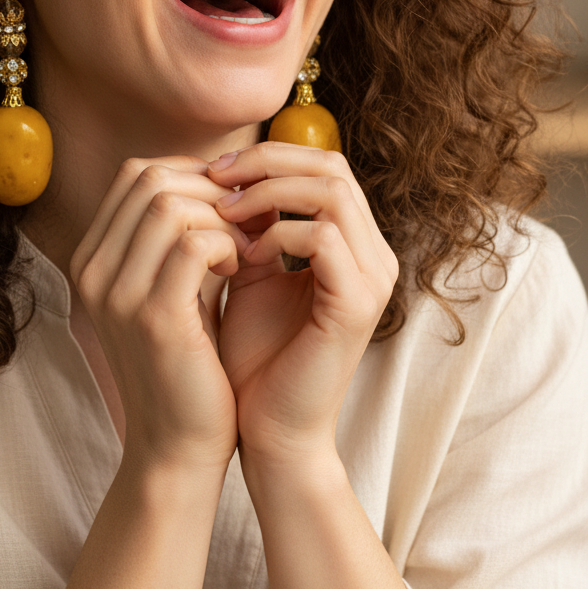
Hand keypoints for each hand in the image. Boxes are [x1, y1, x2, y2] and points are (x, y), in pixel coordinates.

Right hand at [70, 156, 247, 473]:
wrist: (180, 447)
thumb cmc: (189, 363)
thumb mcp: (176, 287)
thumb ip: (185, 234)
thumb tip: (228, 175)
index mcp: (93, 259)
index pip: (135, 174)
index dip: (191, 172)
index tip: (231, 199)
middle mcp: (93, 270)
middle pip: (149, 178)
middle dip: (210, 187)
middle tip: (247, 219)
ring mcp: (117, 293)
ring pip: (171, 203)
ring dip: (222, 215)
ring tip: (247, 247)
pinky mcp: (153, 318)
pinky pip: (194, 244)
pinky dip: (227, 244)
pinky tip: (243, 268)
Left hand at [208, 143, 397, 464]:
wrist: (269, 431)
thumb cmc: (257, 357)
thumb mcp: (250, 273)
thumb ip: (251, 225)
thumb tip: (227, 172)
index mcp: (353, 244)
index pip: (324, 164)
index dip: (269, 156)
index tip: (214, 170)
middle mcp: (374, 255)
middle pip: (332, 166)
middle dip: (267, 162)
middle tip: (215, 177)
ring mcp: (373, 279)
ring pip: (331, 192)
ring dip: (268, 194)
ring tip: (225, 215)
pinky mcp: (358, 305)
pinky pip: (324, 238)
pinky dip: (277, 234)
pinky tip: (243, 257)